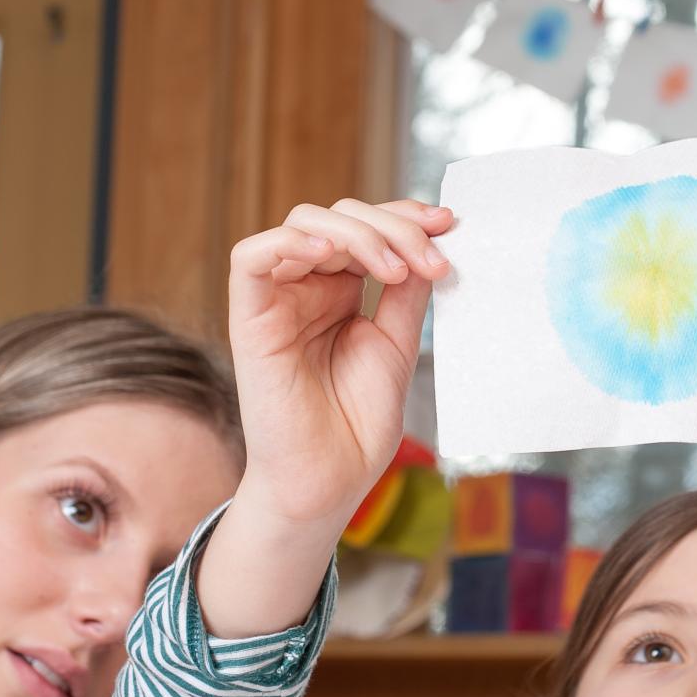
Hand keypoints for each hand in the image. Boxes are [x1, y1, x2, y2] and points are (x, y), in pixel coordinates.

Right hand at [227, 197, 452, 525]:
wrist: (330, 479)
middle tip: (430, 260)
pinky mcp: (249, 318)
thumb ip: (406, 290)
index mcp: (339, 290)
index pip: (367, 227)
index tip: (447, 224)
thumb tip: (429, 238)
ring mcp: (277, 299)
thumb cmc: (357, 423)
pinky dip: (290, 242)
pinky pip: (251, 257)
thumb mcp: (397, 342)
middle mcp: (306, 287)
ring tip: (394, 271)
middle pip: (340, 217)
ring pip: (304, 224)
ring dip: (357, 234)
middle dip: (393, 226)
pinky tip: (330, 255)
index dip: (405, 216)